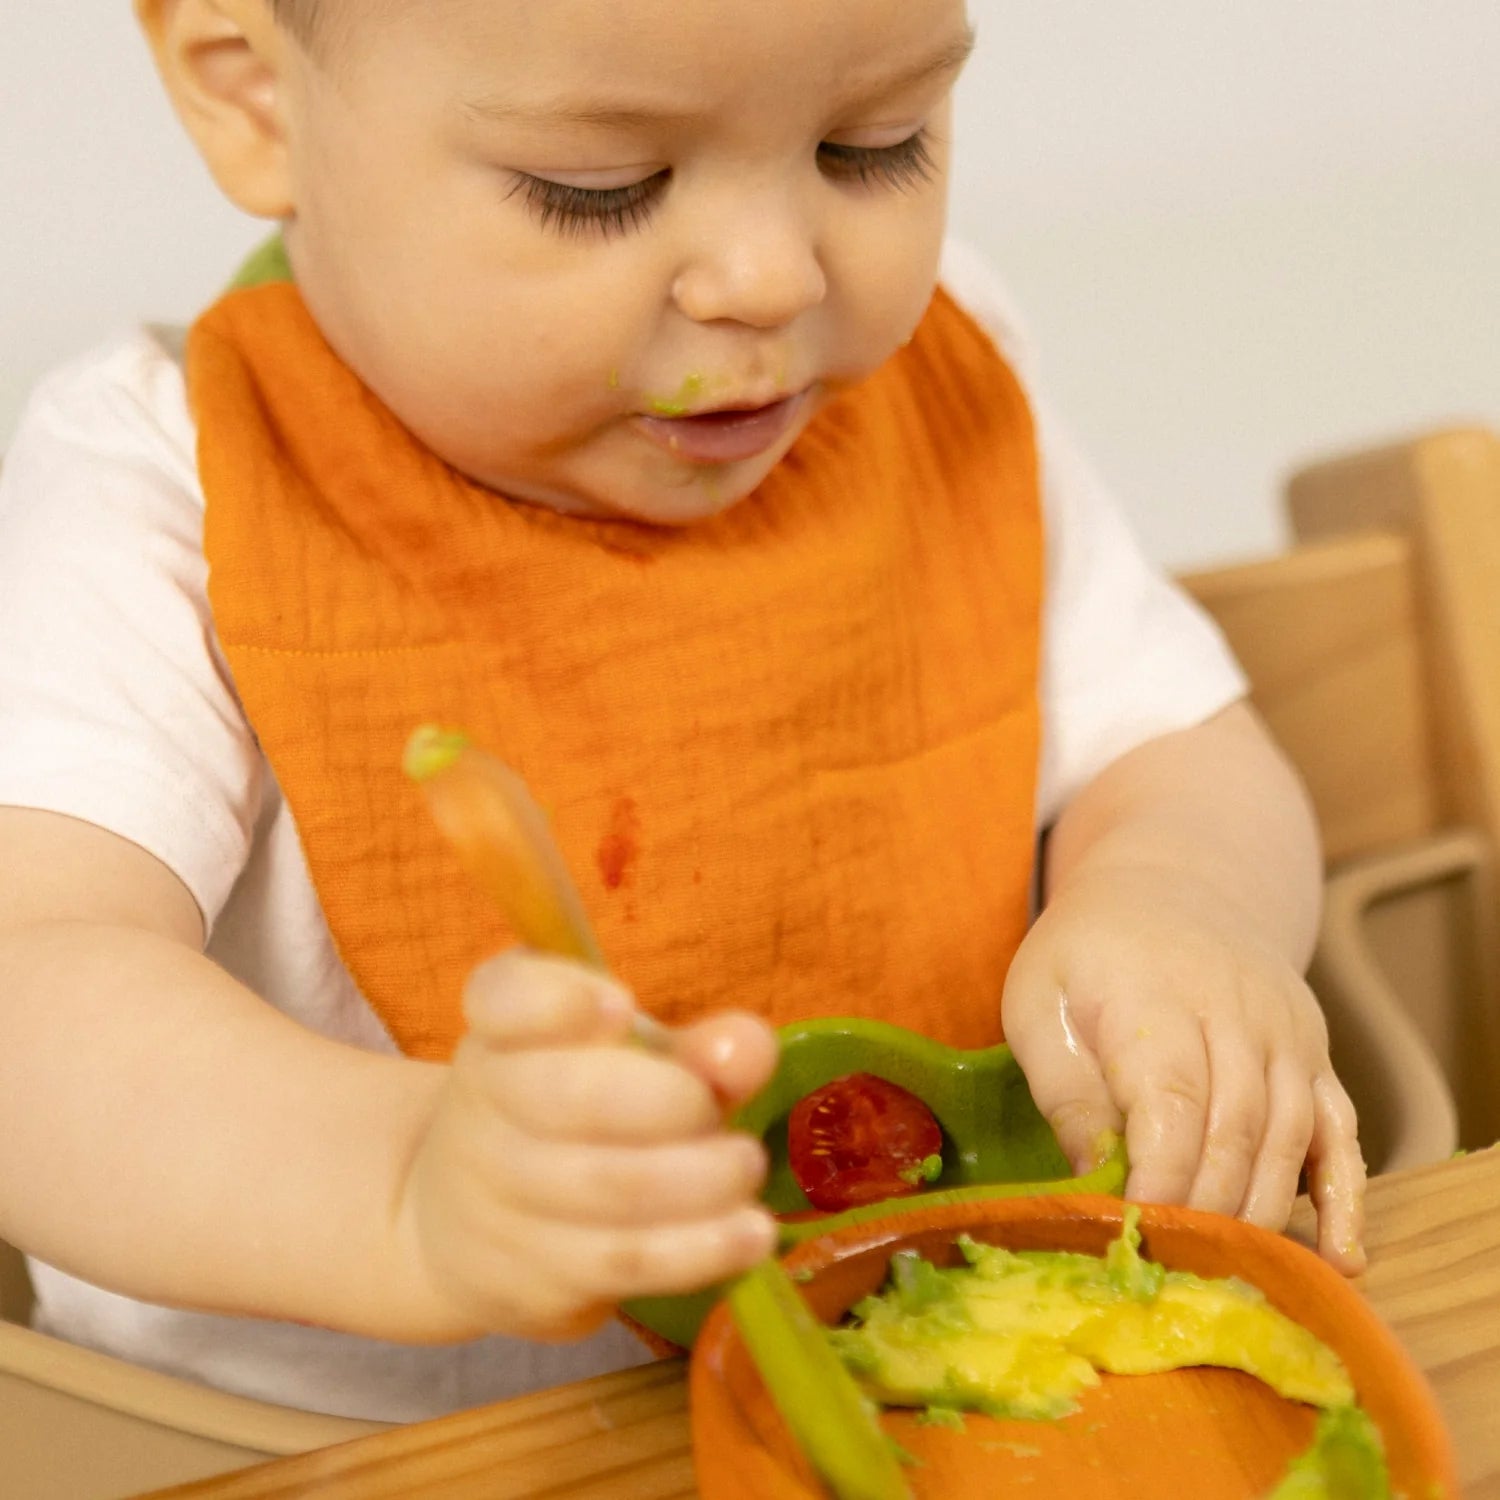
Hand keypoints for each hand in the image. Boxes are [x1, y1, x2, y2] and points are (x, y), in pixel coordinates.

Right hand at [394, 950, 779, 1340]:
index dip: (558, 1002)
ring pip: (606, 1187)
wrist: (463, 1223)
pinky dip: (697, 1250)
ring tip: (746, 1167)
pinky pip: (623, 1261)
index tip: (620, 1006)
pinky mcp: (533, 1276)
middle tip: (716, 1110)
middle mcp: (486, 1100)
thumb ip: (693, 1049)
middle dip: (666, 1102)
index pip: (506, 999)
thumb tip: (747, 1049)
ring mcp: (500, 1195)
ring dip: (697, 1180)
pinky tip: (747, 1235)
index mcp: (502, 1028)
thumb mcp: (624, 1063)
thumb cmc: (574, 1114)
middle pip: (567, 1098)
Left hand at [1002, 866, 1366, 1273]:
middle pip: (1235, 1128)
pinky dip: (1345, 1199)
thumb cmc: (1089, 953)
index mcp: (1154, 995)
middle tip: (1170, 1269)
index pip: (1170, 1096)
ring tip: (1223, 1273)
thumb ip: (1062, 1088)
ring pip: (1289, 1139)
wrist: (1177, 886)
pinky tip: (1338, 1257)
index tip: (1137, 1233)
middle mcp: (1235, 1012)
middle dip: (1205, 1208)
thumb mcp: (1040, 999)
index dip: (1160, 1174)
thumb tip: (1090, 1181)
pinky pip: (1342, 1133)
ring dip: (1258, 1213)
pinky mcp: (1316, 1058)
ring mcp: (1287, 1036)